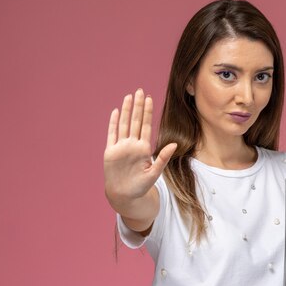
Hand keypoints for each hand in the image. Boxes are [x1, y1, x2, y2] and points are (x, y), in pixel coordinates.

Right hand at [103, 89, 176, 203]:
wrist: (125, 195)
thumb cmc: (141, 186)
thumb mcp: (154, 173)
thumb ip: (163, 158)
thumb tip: (175, 145)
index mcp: (143, 148)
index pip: (146, 126)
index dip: (148, 112)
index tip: (150, 99)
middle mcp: (132, 145)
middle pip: (135, 121)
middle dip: (138, 106)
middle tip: (141, 91)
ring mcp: (121, 147)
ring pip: (124, 124)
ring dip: (127, 111)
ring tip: (129, 97)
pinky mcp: (111, 152)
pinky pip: (112, 134)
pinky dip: (113, 123)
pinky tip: (116, 112)